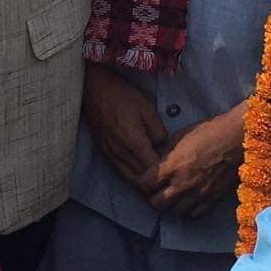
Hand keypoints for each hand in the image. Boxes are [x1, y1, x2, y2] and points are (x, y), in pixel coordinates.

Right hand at [80, 64, 165, 192]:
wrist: (94, 88)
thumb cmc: (122, 94)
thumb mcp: (148, 108)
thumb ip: (158, 131)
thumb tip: (162, 147)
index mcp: (134, 142)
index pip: (153, 170)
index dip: (166, 174)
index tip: (176, 170)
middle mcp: (120, 152)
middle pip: (142, 179)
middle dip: (156, 182)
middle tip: (170, 178)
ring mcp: (110, 153)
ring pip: (130, 179)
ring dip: (144, 182)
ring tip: (157, 179)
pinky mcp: (104, 151)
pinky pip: (120, 171)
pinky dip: (132, 175)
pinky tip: (141, 171)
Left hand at [145, 106, 245, 216]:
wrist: (238, 137)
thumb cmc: (209, 132)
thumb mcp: (179, 136)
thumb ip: (166, 154)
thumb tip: (158, 164)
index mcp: (172, 166)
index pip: (145, 185)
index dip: (142, 183)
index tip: (146, 180)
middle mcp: (183, 183)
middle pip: (157, 203)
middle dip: (152, 197)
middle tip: (156, 191)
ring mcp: (199, 193)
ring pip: (175, 212)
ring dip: (171, 205)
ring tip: (173, 196)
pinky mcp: (214, 198)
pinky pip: (195, 214)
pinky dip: (188, 210)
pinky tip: (188, 200)